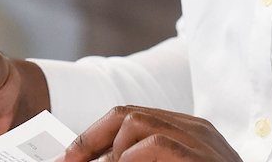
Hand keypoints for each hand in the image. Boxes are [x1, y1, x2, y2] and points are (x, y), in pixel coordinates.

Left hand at [62, 106, 242, 161]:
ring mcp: (203, 142)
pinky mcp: (202, 157)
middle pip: (128, 114)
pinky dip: (129, 160)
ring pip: (137, 124)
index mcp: (189, 134)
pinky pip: (155, 145)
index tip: (68, 159)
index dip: (94, 136)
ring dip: (111, 154)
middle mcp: (197, 131)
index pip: (132, 117)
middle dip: (90, 140)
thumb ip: (141, 161)